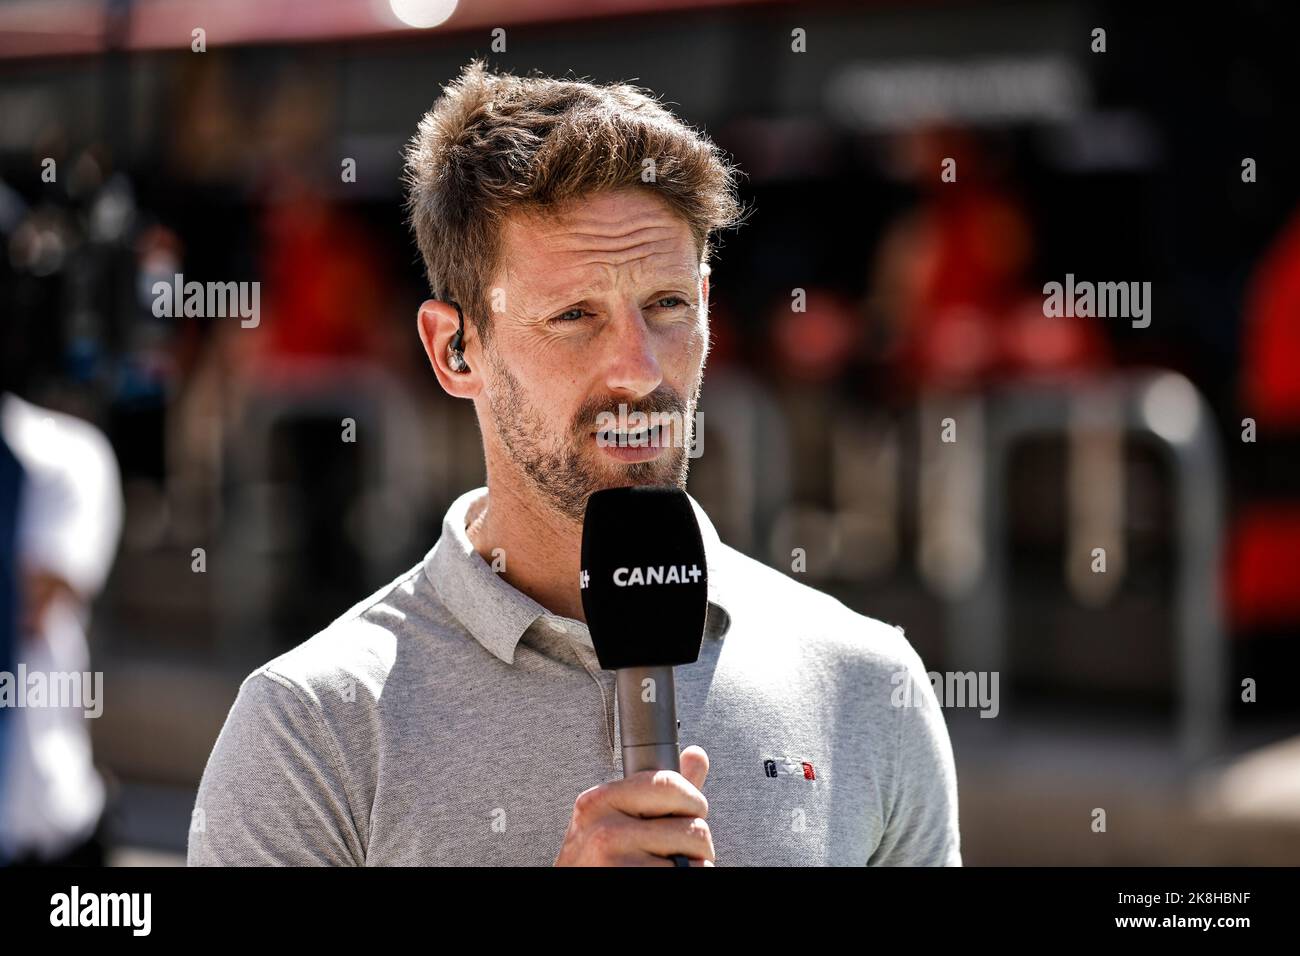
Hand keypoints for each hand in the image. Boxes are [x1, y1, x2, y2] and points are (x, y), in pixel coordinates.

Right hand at [554, 745, 713, 865]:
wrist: (573, 886)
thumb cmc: (601, 861)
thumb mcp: (621, 819)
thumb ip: (662, 790)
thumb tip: (696, 755)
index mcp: (599, 801)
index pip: (668, 783)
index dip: (693, 801)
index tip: (688, 814)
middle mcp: (602, 828)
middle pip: (691, 826)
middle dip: (697, 843)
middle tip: (676, 852)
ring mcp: (613, 859)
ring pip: (693, 858)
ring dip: (693, 865)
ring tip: (667, 865)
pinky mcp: (625, 878)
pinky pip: (684, 875)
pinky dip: (687, 878)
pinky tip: (662, 875)